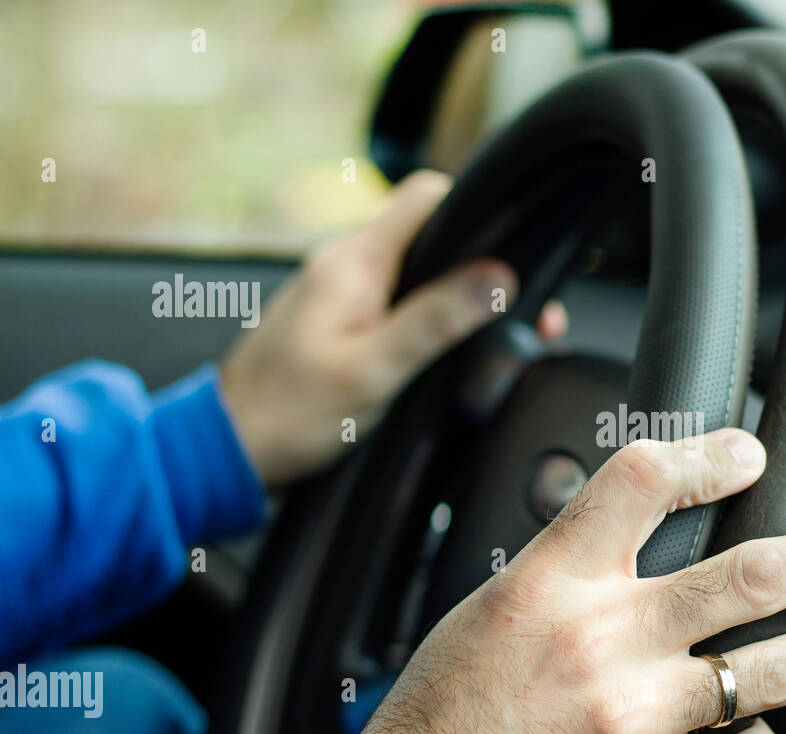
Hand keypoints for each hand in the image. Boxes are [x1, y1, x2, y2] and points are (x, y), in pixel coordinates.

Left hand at [219, 171, 566, 486]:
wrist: (231, 448)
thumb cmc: (289, 414)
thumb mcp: (373, 370)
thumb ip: (436, 320)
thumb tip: (498, 277)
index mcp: (353, 261)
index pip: (426, 196)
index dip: (477, 212)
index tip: (513, 252)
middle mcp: (345, 262)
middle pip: (429, 232)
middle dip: (478, 264)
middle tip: (517, 313)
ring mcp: (341, 288)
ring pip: (415, 267)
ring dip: (455, 294)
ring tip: (492, 336)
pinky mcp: (340, 317)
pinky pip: (396, 297)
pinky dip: (428, 315)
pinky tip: (444, 351)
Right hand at [360, 428, 785, 733]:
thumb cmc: (446, 718)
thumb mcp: (493, 612)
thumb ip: (573, 574)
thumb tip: (642, 547)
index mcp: (550, 584)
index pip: (641, 481)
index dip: (708, 456)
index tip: (747, 455)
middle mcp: (602, 640)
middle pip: (747, 574)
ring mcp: (635, 716)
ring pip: (773, 668)